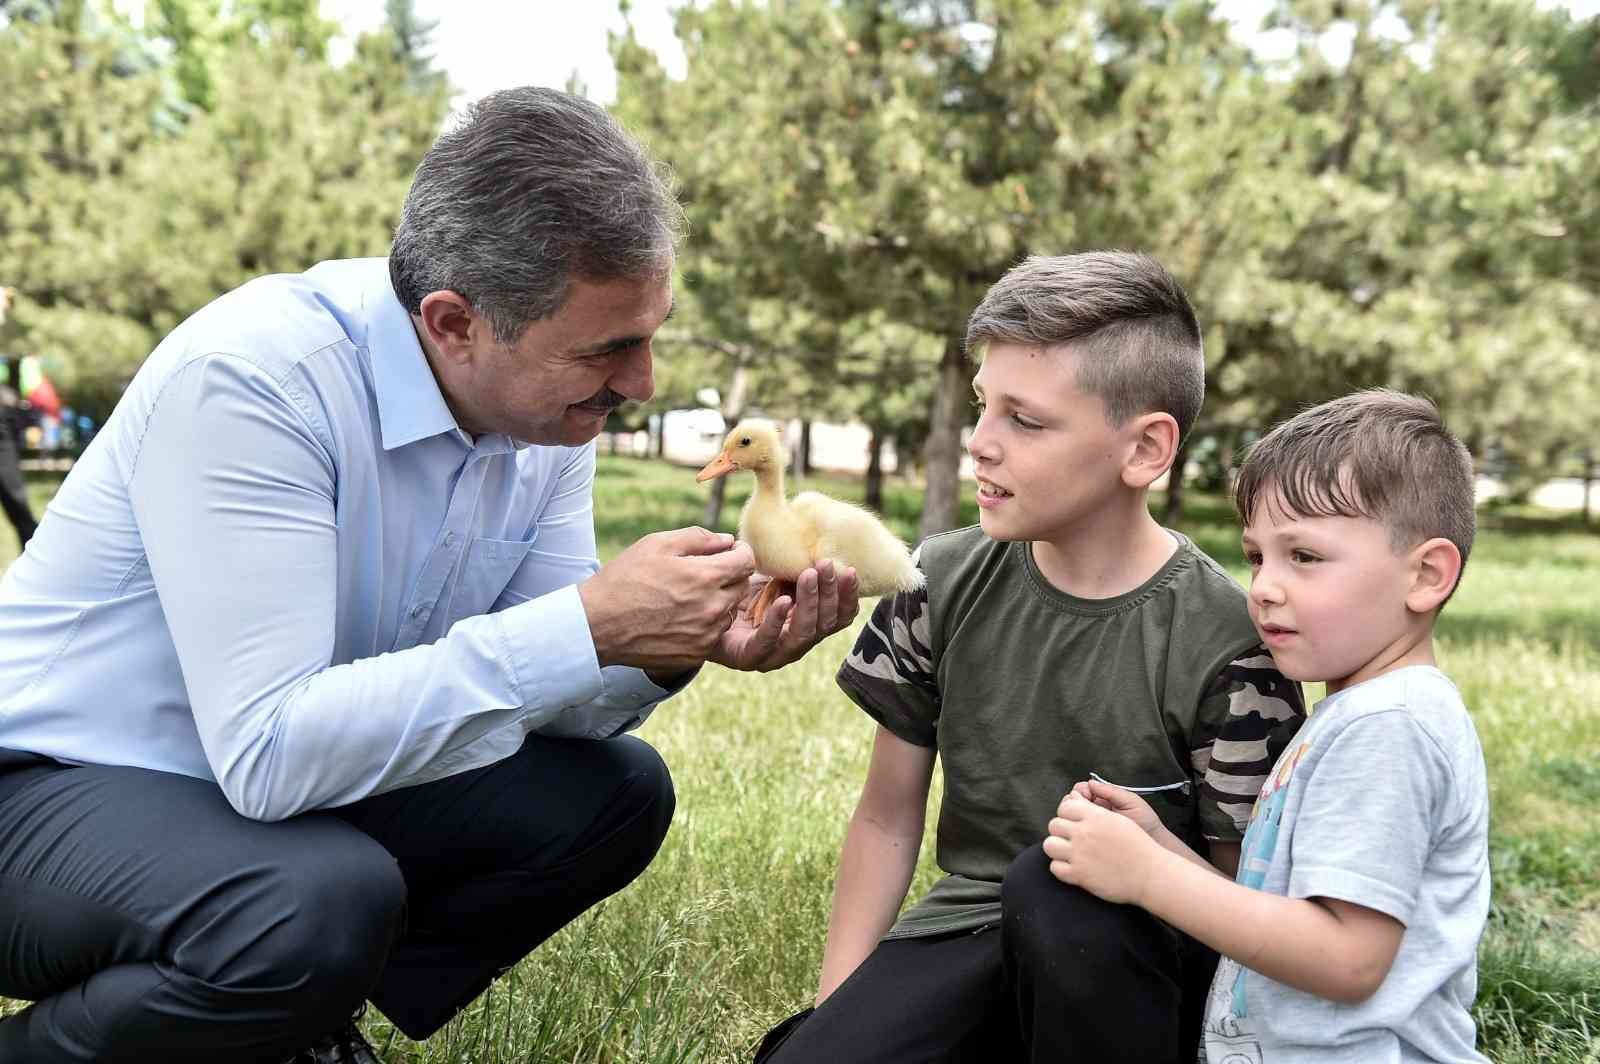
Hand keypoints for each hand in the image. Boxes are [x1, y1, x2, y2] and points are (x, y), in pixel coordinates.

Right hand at [578, 527, 755, 672]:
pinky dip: (706, 623)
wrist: (598, 624)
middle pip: (741, 586)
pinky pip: (715, 633)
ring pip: (729, 611)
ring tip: (688, 595)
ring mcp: (706, 634)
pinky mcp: (697, 653)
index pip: (747, 561)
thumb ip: (698, 538)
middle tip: (704, 572)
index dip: (740, 551)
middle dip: (729, 575)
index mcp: (704, 576)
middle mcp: (712, 607)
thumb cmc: (625, 579)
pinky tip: (681, 616)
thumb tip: (726, 540)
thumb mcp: (656, 544)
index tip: (729, 551)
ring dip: (719, 600)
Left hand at [708, 558, 859, 671]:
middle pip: (825, 624)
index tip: (850, 570)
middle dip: (829, 593)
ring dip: (809, 603)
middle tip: (825, 565)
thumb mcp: (776, 575)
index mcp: (809, 626)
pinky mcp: (748, 657)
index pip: (840, 617)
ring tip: (807, 575)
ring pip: (804, 634)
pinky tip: (782, 600)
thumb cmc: (744, 590)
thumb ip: (797, 567)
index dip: (848, 596)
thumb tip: (820, 539)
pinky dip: (777, 620)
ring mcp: (775, 655)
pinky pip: (768, 642)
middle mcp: (797, 643)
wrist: (703, 607)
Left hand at [1043, 794, 1163, 905]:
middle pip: (1054, 825)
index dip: (1066, 814)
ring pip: (1049, 845)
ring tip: (1068, 852)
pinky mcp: (1079, 875)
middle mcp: (1084, 833)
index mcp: (1095, 816)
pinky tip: (1071, 867)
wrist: (1150, 874)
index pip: (1064, 807)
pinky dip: (1060, 868)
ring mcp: (1079, 854)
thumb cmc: (1139, 846)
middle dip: (1060, 831)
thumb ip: (1095, 810)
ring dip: (1056, 848)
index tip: (1072, 822)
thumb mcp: (1119, 819)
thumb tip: (1075, 801)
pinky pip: (1055, 868)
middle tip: (1071, 839)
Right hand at [1062, 779, 1164, 838]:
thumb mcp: (1131, 801)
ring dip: (1072, 814)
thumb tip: (1092, 783)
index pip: (1084, 790)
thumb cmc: (1147, 823)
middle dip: (1074, 800)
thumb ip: (1111, 791)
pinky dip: (1076, 828)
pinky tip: (1083, 829)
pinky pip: (1077, 831)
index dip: (1082, 790)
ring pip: (1072, 816)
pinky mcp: (1091, 839)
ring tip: (1083, 817)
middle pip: (1073, 802)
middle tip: (1082, 805)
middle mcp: (1096, 811)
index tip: (1086, 794)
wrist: (1154, 843)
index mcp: (1105, 800)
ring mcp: (1093, 825)